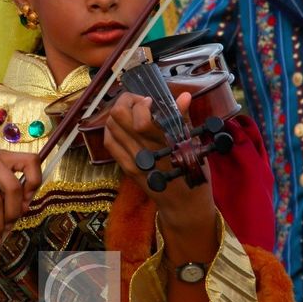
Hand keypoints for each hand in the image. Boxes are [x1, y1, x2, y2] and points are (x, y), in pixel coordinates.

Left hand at [103, 91, 214, 223]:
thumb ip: (183, 118)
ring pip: (111, 125)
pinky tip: (124, 126)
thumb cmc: (193, 172)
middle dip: (127, 101)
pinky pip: (109, 142)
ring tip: (133, 112)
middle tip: (140, 103)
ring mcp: (132, 161)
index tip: (152, 102)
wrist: (183, 205)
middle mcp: (144, 152)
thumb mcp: (193, 144)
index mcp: (165, 145)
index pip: (141, 121)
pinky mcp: (125, 167)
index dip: (142, 103)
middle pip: (118, 116)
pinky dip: (113, 128)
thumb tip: (184, 96)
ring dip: (120, 112)